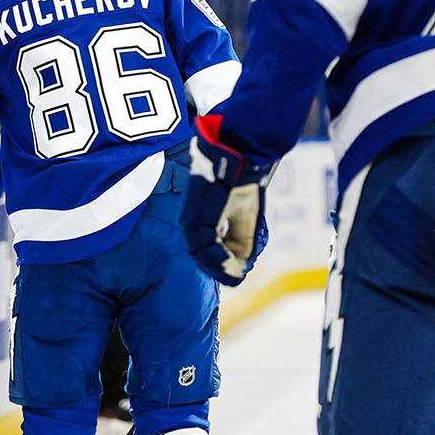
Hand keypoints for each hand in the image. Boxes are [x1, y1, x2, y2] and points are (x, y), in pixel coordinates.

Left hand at [183, 115, 270, 286]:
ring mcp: (192, 219)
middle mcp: (192, 220)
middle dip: (219, 269)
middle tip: (235, 278)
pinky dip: (219, 259)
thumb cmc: (242, 182)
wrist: (241, 156)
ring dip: (219, 267)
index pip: (206, 249)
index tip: (235, 274)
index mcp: (200, 218)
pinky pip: (206, 246)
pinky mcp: (196, 216)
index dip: (221, 264)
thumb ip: (240, 239)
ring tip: (234, 276)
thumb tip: (240, 266)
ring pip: (202, 253)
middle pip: (202, 254)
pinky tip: (232, 266)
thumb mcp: (243, 216)